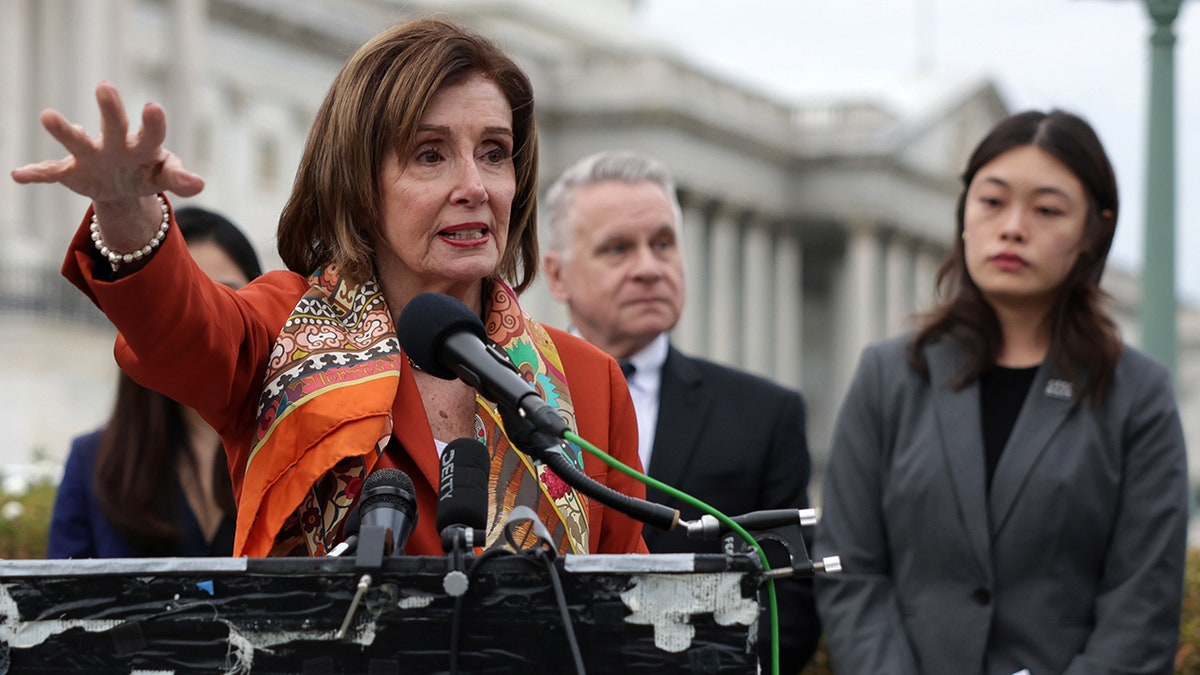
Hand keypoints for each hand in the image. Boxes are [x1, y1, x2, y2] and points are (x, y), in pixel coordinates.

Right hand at [11, 81, 204, 251]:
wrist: (124, 188)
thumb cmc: (150, 172)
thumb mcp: (166, 178)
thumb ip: (180, 180)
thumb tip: (200, 183)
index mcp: (143, 146)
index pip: (152, 133)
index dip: (153, 123)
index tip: (153, 107)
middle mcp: (115, 144)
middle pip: (115, 126)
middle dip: (112, 109)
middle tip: (106, 86)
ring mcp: (91, 156)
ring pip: (77, 141)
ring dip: (64, 130)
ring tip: (47, 115)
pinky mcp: (71, 172)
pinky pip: (50, 173)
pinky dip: (35, 174)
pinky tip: (19, 175)